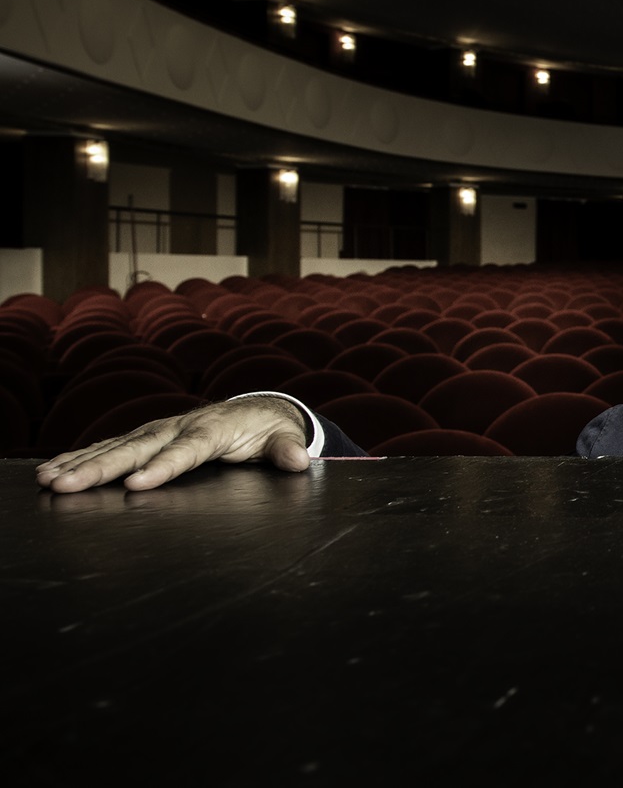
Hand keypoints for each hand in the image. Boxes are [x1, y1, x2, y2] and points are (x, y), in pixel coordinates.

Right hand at [35, 397, 311, 493]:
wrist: (258, 410)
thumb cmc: (269, 430)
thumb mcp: (283, 439)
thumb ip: (286, 451)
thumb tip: (299, 460)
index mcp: (213, 430)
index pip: (187, 450)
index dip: (163, 466)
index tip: (138, 484)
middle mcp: (179, 426)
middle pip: (137, 449)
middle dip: (101, 468)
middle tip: (66, 486)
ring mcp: (159, 430)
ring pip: (116, 447)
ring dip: (80, 464)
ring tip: (48, 480)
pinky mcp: (146, 436)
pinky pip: (110, 447)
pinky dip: (80, 458)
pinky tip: (52, 472)